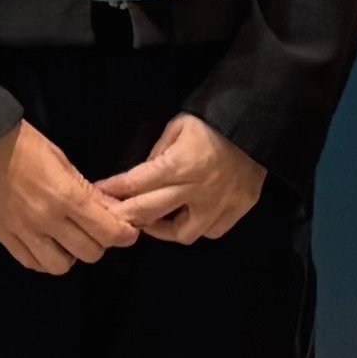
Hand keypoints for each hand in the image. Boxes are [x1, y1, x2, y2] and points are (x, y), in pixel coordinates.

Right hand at [0, 118, 140, 274]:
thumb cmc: (24, 144)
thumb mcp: (62, 160)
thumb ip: (87, 190)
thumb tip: (111, 211)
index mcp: (67, 196)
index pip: (109, 232)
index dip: (125, 235)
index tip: (126, 230)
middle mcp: (48, 220)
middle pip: (90, 253)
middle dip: (99, 242)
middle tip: (93, 229)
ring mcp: (23, 231)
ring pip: (62, 266)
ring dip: (70, 255)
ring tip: (66, 240)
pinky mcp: (3, 236)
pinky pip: (32, 263)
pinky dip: (43, 258)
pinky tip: (44, 244)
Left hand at [92, 112, 268, 245]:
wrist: (258, 126)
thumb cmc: (214, 123)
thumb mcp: (178, 127)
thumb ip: (158, 154)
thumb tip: (140, 177)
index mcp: (179, 165)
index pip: (135, 184)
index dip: (113, 191)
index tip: (98, 195)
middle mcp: (197, 190)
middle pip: (149, 213)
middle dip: (125, 217)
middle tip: (113, 217)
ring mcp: (219, 204)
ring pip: (183, 234)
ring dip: (164, 229)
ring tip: (155, 219)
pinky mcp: (238, 209)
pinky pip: (212, 231)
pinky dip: (198, 227)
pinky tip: (190, 216)